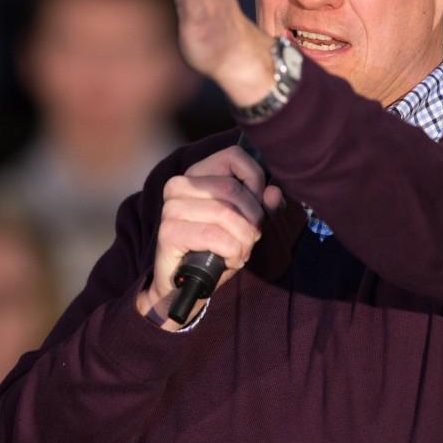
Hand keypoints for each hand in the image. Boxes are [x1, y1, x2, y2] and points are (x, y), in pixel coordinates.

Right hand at [139, 146, 283, 327]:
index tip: (260, 207)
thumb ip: (264, 206)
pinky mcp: (168, 232)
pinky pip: (214, 236)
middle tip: (252, 239)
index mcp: (198, 173)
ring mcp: (171, 208)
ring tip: (241, 252)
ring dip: (244, 240)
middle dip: (253, 219)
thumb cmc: (216, 249)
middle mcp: (179, 185)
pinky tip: (228, 261)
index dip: (256, 180)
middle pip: (233, 189)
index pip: (235, 156)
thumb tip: (273, 192)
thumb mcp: (247, 224)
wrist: (186, 286)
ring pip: (225, 213)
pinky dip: (231, 252)